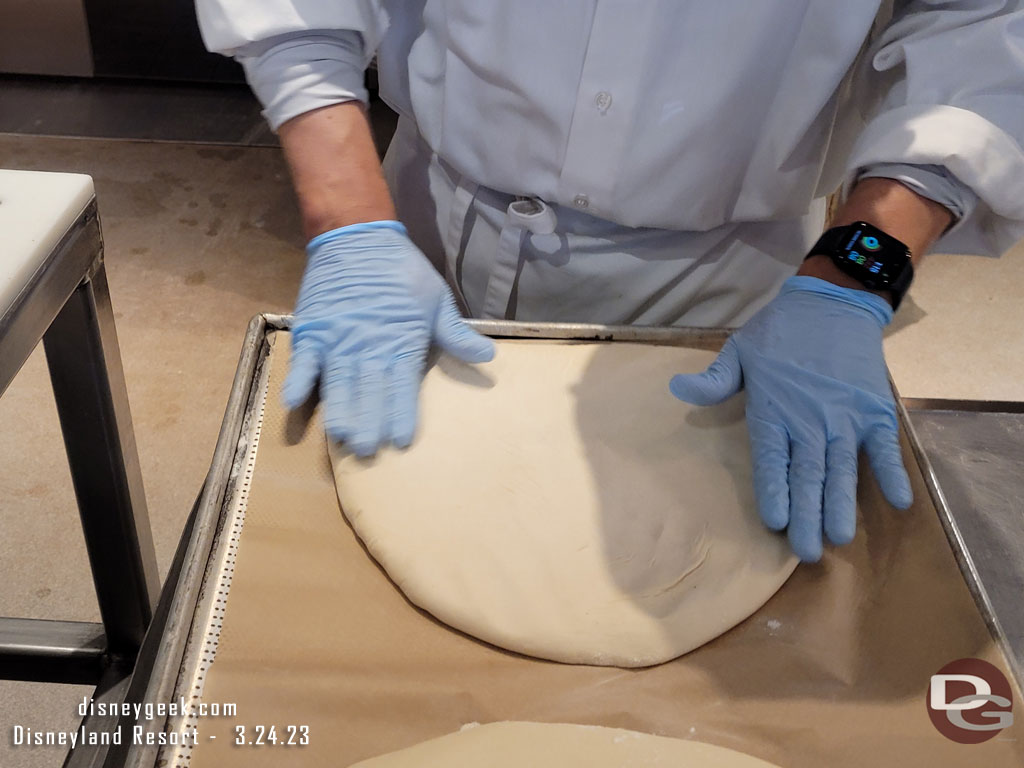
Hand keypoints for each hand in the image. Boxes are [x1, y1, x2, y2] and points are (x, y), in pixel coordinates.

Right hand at [283, 220, 494, 455]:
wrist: (358, 236)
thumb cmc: (402, 270)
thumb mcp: (436, 299)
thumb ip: (456, 333)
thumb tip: (489, 356)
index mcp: (401, 338)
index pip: (402, 384)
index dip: (401, 413)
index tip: (401, 440)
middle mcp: (368, 343)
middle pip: (368, 389)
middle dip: (368, 422)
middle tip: (367, 451)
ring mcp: (337, 337)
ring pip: (338, 381)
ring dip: (339, 410)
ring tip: (340, 439)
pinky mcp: (313, 329)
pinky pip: (303, 359)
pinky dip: (298, 380)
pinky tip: (294, 404)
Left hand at [669, 276, 912, 561]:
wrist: (833, 302)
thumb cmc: (779, 332)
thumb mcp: (739, 350)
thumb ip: (715, 380)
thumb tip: (677, 390)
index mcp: (773, 408)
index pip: (772, 458)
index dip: (774, 491)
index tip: (775, 523)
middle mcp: (810, 419)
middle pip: (808, 474)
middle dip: (807, 515)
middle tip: (808, 553)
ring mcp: (846, 416)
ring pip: (843, 468)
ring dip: (842, 504)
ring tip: (840, 537)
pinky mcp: (875, 410)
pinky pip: (884, 447)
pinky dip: (892, 473)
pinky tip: (896, 503)